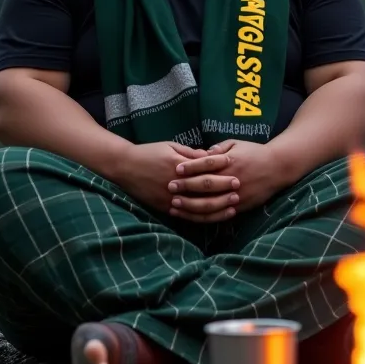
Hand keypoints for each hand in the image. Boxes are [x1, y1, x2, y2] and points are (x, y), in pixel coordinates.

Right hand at [116, 141, 233, 215]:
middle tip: (239, 188)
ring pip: (198, 206)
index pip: (204, 168)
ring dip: (217, 207)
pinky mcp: (165, 207)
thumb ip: (190, 153)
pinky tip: (213, 218)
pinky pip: (187, 216)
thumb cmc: (149, 152)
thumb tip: (210, 156)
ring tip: (231, 207)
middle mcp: (176, 183)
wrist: (125, 166)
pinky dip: (201, 218)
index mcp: (178, 165)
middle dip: (223, 189)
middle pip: (204, 188)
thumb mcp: (170, 146)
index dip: (221, 170)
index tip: (235, 169)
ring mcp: (170, 197)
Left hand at [168, 140, 280, 221]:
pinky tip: (192, 216)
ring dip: (191, 205)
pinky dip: (205, 216)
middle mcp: (232, 179)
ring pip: (210, 203)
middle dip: (186, 186)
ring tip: (175, 205)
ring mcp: (236, 195)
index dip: (190, 166)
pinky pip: (219, 214)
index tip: (176, 168)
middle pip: (205, 184)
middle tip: (169, 186)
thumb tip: (201, 152)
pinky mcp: (240, 206)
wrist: (277, 168)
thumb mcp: (236, 143)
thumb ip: (219, 147)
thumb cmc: (254, 152)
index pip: (206, 164)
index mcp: (230, 161)